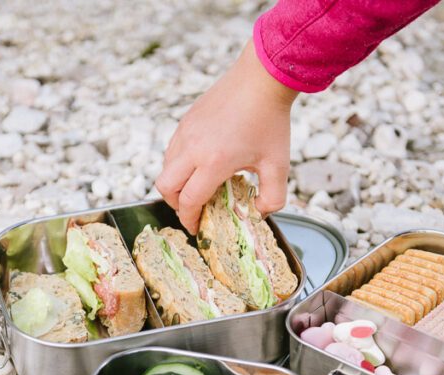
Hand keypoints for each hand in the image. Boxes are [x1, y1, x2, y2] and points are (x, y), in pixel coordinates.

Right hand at [156, 40, 298, 233]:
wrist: (261, 78)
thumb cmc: (270, 121)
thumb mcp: (279, 165)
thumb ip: (273, 197)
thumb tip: (259, 213)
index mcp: (214, 162)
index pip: (189, 201)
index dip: (190, 219)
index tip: (197, 227)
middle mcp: (193, 148)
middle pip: (166, 187)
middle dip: (175, 204)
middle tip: (192, 209)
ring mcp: (185, 132)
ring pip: (165, 167)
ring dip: (176, 184)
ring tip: (197, 187)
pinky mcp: (185, 121)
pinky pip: (172, 150)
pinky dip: (178, 165)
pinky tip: (200, 164)